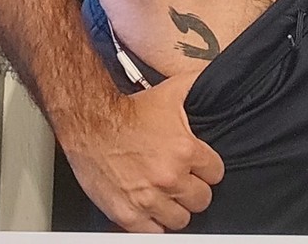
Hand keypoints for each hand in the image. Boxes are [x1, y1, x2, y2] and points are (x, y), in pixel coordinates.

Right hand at [67, 72, 224, 231]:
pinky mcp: (128, 215)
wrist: (91, 123)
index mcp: (185, 150)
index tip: (199, 166)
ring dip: (175, 208)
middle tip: (182, 180)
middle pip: (202, 200)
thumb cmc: (130, 110)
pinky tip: (150, 207)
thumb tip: (215, 78)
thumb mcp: (171, 91)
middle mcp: (170, 178)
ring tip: (166, 194)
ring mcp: (149, 199)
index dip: (207, 168)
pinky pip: (154, 233)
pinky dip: (153, 223)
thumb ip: (198, 85)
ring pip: (181, 220)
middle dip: (194, 189)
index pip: (216, 174)